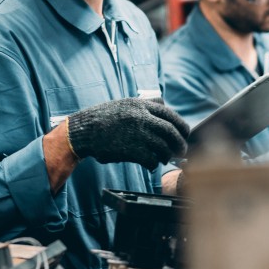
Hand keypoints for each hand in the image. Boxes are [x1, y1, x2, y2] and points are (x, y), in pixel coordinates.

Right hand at [67, 97, 189, 170]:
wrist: (83, 131)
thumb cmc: (105, 118)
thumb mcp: (126, 103)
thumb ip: (146, 104)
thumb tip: (165, 104)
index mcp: (142, 105)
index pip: (171, 116)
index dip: (182, 127)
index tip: (185, 134)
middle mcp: (141, 117)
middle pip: (170, 131)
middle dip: (180, 143)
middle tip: (182, 151)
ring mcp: (136, 134)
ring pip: (162, 147)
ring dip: (166, 156)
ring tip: (164, 159)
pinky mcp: (130, 150)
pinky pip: (151, 159)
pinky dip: (153, 164)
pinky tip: (151, 165)